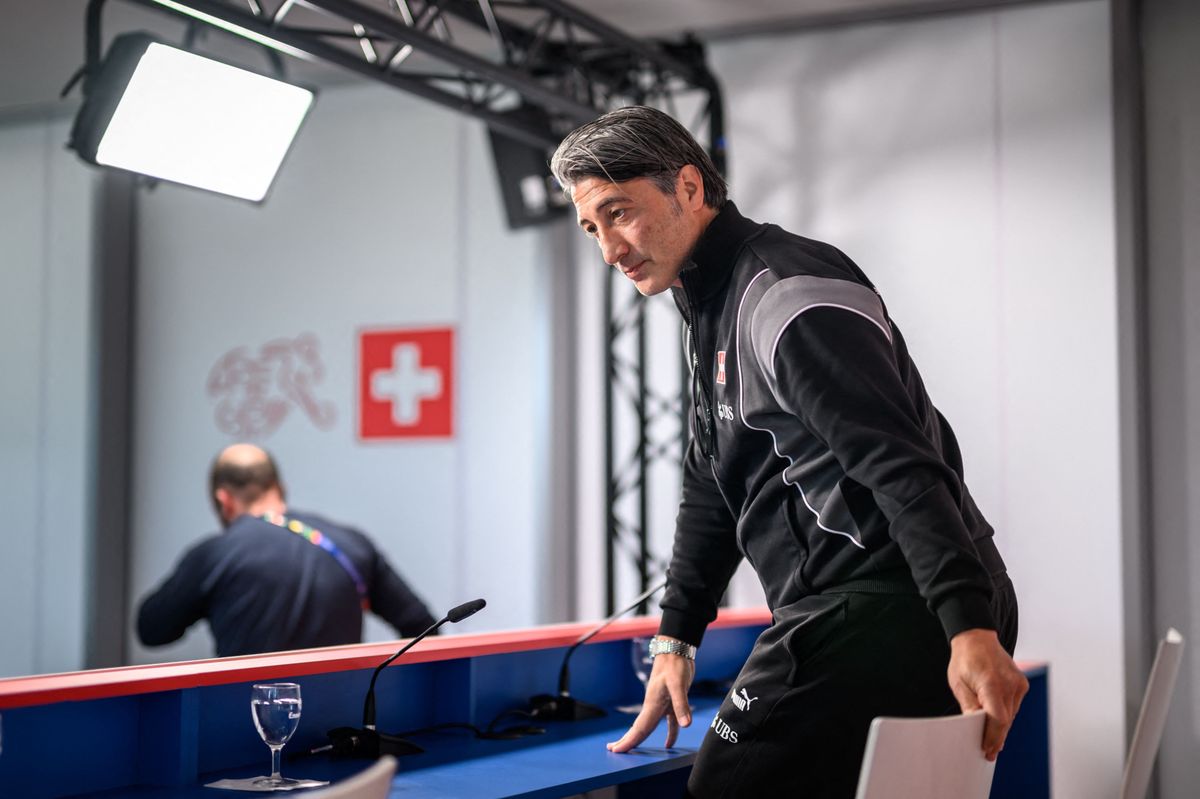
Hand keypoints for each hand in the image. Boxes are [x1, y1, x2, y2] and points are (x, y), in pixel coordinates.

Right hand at [607, 646, 694, 752]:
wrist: (675, 651)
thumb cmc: (674, 665)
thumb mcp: (678, 684)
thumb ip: (681, 705)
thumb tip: (685, 725)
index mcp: (652, 704)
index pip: (639, 728)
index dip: (628, 741)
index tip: (615, 750)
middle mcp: (654, 706)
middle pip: (639, 729)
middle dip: (627, 741)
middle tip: (613, 750)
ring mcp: (661, 704)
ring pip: (650, 726)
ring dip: (642, 738)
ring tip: (633, 749)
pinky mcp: (671, 702)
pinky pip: (668, 723)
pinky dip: (669, 733)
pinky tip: (669, 743)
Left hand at [947, 628, 1028, 760]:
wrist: (977, 638)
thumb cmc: (965, 659)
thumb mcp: (958, 684)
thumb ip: (969, 706)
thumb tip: (974, 727)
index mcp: (992, 684)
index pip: (998, 719)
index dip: (993, 737)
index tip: (988, 749)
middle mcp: (1009, 684)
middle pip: (1006, 720)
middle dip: (997, 737)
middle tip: (989, 751)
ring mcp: (1018, 683)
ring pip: (1011, 715)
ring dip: (1001, 726)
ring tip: (990, 739)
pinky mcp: (1022, 683)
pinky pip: (1014, 706)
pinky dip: (1006, 714)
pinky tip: (996, 719)